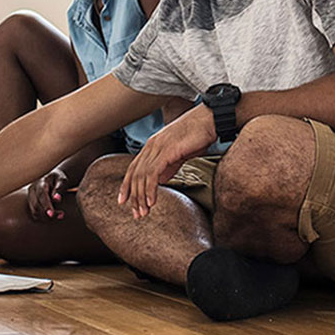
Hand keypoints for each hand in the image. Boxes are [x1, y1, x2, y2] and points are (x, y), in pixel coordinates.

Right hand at [27, 169, 69, 220]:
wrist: (53, 178)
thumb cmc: (59, 178)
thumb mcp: (62, 180)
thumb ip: (60, 188)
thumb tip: (57, 199)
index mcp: (41, 182)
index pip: (41, 194)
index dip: (46, 205)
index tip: (52, 214)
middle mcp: (33, 189)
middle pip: (36, 204)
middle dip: (47, 213)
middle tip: (61, 215)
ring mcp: (30, 196)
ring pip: (34, 211)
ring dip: (46, 217)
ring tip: (60, 215)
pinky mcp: (31, 203)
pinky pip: (35, 214)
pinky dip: (43, 218)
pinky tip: (53, 216)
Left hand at [118, 103, 215, 218]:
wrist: (209, 120)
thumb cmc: (198, 136)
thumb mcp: (180, 154)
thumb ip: (169, 167)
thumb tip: (160, 181)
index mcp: (153, 145)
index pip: (134, 168)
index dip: (127, 185)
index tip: (124, 201)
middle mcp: (151, 146)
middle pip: (135, 174)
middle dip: (133, 196)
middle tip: (136, 214)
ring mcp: (158, 147)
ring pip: (142, 176)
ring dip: (141, 196)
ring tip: (144, 212)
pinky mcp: (167, 151)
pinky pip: (153, 173)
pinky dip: (150, 189)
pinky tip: (152, 201)